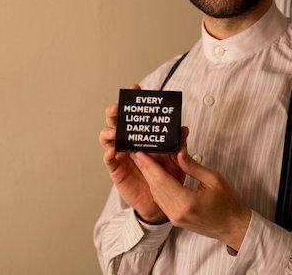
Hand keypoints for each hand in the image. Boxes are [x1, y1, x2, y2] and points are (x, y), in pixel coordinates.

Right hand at [99, 84, 187, 223]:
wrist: (162, 201)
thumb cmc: (168, 176)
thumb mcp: (176, 159)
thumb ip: (180, 144)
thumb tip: (184, 128)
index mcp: (143, 135)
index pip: (136, 114)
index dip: (134, 100)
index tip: (135, 88)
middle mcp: (129, 141)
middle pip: (117, 122)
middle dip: (115, 112)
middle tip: (116, 109)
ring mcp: (121, 155)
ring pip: (107, 138)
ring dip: (109, 132)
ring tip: (115, 132)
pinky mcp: (117, 170)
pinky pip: (109, 160)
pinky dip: (108, 154)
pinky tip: (112, 151)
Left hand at [130, 144, 251, 250]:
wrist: (234, 227)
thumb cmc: (228, 203)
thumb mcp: (214, 179)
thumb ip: (193, 166)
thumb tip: (178, 153)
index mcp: (187, 202)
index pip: (162, 180)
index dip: (149, 165)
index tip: (139, 152)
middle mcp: (177, 212)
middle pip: (156, 187)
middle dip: (145, 168)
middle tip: (136, 152)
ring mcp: (175, 218)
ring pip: (157, 194)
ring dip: (149, 177)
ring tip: (143, 160)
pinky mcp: (176, 219)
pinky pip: (162, 200)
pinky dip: (157, 186)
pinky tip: (154, 175)